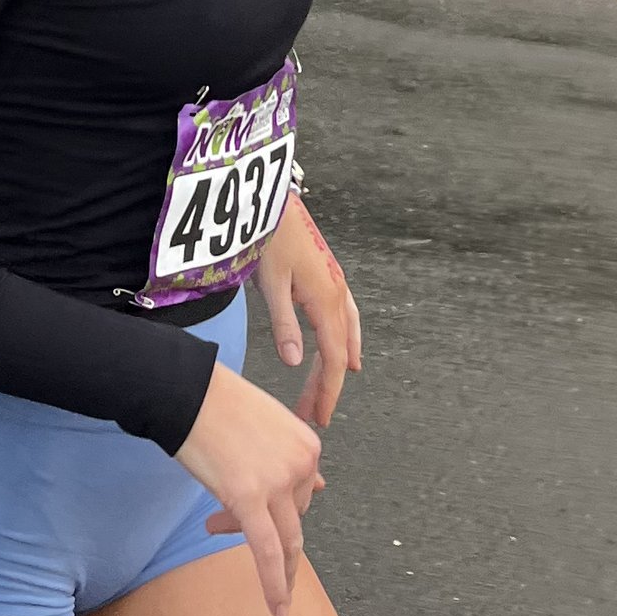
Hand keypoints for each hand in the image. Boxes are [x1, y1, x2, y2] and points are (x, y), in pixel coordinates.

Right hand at [175, 362, 324, 615]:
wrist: (184, 389)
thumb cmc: (215, 402)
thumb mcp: (267, 426)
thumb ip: (290, 458)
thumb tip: (320, 488)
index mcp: (309, 444)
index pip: (301, 493)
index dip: (273, 504)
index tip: (238, 499)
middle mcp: (301, 464)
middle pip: (291, 517)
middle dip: (262, 526)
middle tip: (218, 518)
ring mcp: (278, 483)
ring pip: (283, 540)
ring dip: (269, 561)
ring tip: (223, 540)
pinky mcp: (249, 498)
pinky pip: (266, 551)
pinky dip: (274, 583)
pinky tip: (278, 608)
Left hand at [254, 193, 361, 426]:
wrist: (272, 200)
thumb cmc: (269, 239)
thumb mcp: (271, 287)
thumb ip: (284, 327)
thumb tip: (296, 363)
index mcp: (326, 301)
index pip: (334, 358)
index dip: (329, 390)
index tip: (321, 415)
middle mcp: (338, 293)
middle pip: (340, 350)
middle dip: (329, 383)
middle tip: (316, 411)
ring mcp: (336, 282)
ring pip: (347, 331)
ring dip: (340, 360)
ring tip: (337, 382)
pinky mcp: (328, 274)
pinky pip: (345, 314)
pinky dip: (344, 334)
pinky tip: (339, 338)